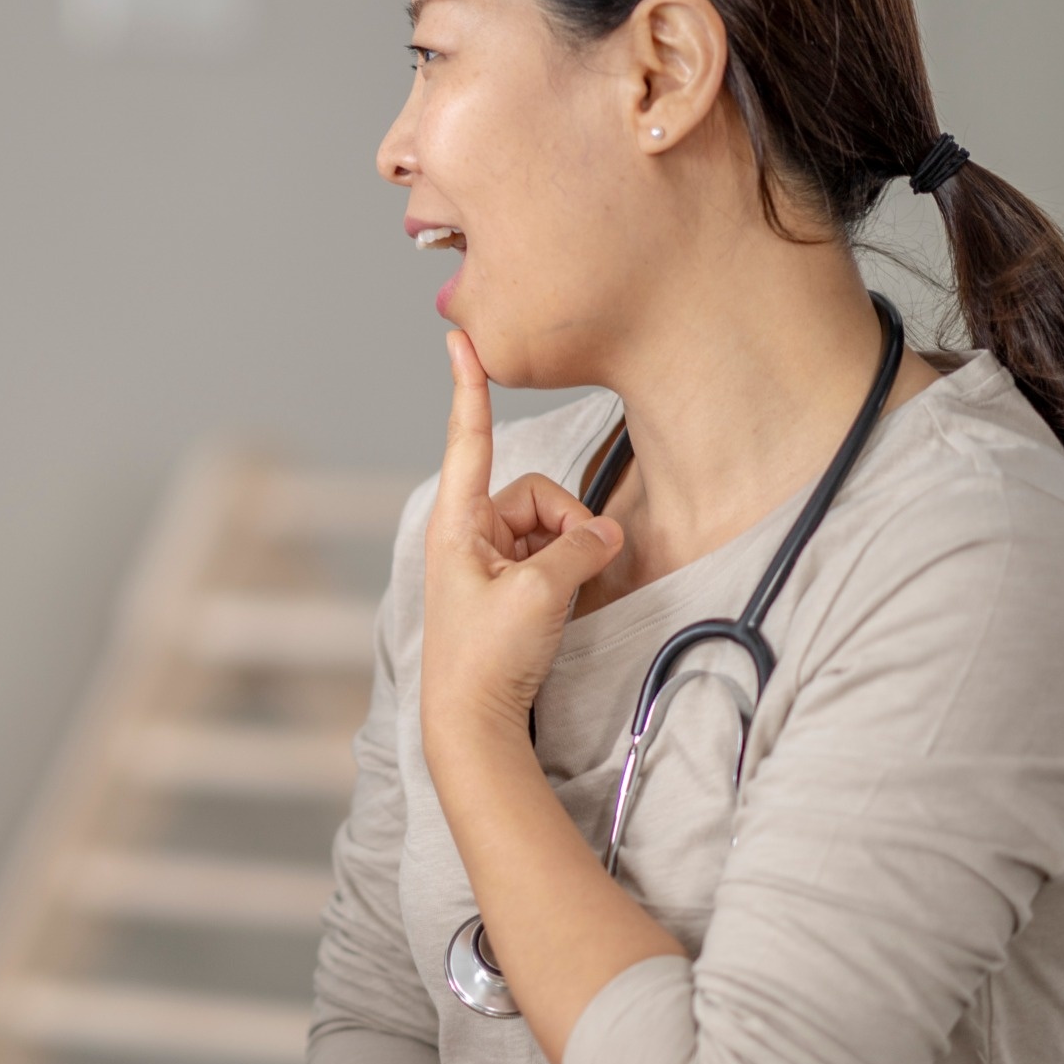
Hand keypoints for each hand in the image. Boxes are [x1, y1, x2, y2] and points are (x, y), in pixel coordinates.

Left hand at [420, 329, 625, 752]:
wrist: (474, 724)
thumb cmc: (487, 658)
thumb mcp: (541, 594)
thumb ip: (580, 549)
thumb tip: (605, 535)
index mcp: (458, 523)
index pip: (468, 441)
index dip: (469, 389)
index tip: (460, 339)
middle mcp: (468, 534)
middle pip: (538, 495)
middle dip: (568, 526)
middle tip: (572, 574)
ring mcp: (487, 561)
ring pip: (552, 528)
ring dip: (572, 555)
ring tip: (561, 601)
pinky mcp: (506, 586)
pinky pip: (553, 558)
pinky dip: (569, 574)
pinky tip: (565, 608)